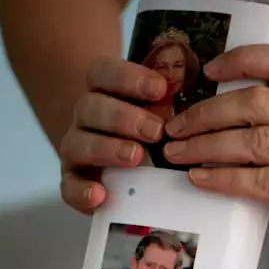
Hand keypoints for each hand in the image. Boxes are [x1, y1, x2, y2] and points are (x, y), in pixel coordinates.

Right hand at [59, 56, 168, 212]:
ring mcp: (75, 148)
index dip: (128, 77)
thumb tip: (199, 95)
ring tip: (135, 157)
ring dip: (107, 149)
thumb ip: (169, 103)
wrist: (120, 165)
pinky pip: (68, 187)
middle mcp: (85, 117)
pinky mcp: (72, 181)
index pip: (103, 72)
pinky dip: (81, 191)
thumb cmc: (146, 131)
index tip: (160, 88)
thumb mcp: (158, 111)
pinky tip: (100, 196)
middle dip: (123, 117)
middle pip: (91, 107)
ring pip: (78, 143)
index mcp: (102, 90)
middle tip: (155, 131)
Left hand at [160, 45, 268, 268]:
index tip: (208, 69)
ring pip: (257, 142)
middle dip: (207, 112)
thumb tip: (224, 129)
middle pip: (258, 102)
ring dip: (208, 146)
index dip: (244, 59)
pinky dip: (227, 180)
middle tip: (174, 125)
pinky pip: (266, 183)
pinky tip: (201, 180)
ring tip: (176, 153)